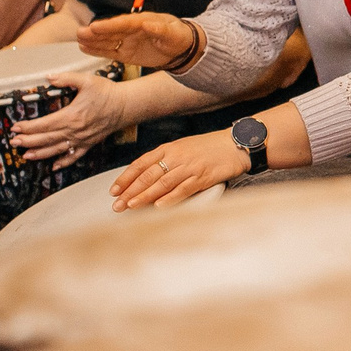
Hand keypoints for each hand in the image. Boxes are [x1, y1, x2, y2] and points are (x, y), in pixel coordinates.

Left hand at [10, 72, 127, 164]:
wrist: (126, 105)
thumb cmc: (107, 92)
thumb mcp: (86, 80)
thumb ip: (66, 79)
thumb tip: (49, 77)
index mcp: (71, 116)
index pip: (44, 124)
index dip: (28, 127)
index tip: (15, 127)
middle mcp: (74, 131)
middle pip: (46, 139)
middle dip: (28, 141)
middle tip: (14, 142)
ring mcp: (82, 139)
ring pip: (56, 149)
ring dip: (40, 153)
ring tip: (26, 155)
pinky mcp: (89, 143)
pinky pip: (74, 156)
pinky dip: (63, 162)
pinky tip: (54, 167)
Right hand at [78, 11, 200, 71]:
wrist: (182, 49)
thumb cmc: (179, 37)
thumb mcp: (174, 33)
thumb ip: (161, 30)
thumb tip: (147, 24)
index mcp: (142, 21)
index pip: (123, 23)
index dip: (109, 25)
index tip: (96, 26)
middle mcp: (131, 30)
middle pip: (111, 30)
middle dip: (96, 32)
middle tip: (80, 33)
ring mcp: (127, 41)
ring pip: (108, 40)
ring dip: (93, 40)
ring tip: (78, 39)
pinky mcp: (126, 52)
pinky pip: (110, 51)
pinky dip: (98, 50)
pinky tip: (84, 48)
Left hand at [108, 130, 244, 209]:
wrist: (236, 144)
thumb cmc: (210, 148)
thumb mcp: (184, 148)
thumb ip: (166, 160)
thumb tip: (146, 176)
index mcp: (169, 148)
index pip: (141, 163)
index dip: (126, 177)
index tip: (114, 190)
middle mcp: (177, 157)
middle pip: (148, 175)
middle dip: (130, 191)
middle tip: (117, 205)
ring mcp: (190, 167)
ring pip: (162, 183)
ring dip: (145, 196)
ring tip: (131, 207)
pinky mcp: (203, 177)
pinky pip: (183, 189)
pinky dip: (170, 198)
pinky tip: (159, 206)